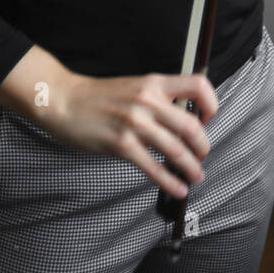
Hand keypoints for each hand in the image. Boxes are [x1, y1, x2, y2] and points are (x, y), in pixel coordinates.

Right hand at [40, 69, 217, 198]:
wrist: (63, 100)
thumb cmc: (98, 96)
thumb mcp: (134, 86)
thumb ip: (158, 99)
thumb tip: (184, 119)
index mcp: (153, 83)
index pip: (197, 86)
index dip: (210, 104)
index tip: (208, 119)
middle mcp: (148, 101)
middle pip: (192, 126)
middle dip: (203, 146)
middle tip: (202, 155)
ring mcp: (134, 123)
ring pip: (177, 150)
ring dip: (192, 168)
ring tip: (196, 176)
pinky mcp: (121, 145)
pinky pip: (154, 168)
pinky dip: (170, 182)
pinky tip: (177, 189)